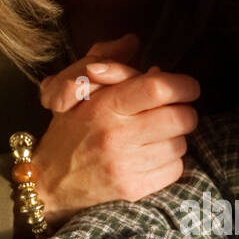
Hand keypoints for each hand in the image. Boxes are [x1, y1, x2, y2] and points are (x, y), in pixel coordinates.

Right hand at [28, 34, 199, 227]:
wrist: (48, 183)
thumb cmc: (70, 132)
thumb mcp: (79, 92)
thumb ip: (109, 65)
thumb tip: (140, 49)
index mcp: (104, 106)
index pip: (157, 89)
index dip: (183, 85)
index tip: (189, 87)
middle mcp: (116, 136)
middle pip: (179, 118)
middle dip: (184, 112)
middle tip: (174, 112)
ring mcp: (125, 166)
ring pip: (180, 144)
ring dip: (175, 138)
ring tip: (156, 136)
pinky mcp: (133, 190)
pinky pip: (175, 169)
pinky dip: (170, 162)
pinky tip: (153, 157)